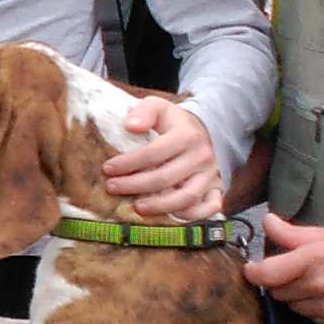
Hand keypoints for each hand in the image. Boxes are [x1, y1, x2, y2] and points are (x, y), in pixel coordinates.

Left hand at [98, 95, 225, 223]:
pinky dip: (192, 215)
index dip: (128, 163)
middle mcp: (201, 156)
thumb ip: (144, 111)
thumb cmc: (172, 122)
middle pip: (165, 178)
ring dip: (159, 206)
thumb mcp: (158, 107)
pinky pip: (210, 207)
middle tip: (112, 187)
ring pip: (186, 197)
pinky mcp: (216, 188)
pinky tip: (171, 217)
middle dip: (134, 185)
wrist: (202, 130)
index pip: (153, 153)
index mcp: (186, 135)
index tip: (107, 168)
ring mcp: (211, 174)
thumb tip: (130, 126)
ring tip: (136, 207)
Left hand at [243, 211, 323, 323]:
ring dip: (301, 298)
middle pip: (277, 292)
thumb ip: (296, 234)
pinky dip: (319, 311)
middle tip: (300, 272)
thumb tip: (268, 222)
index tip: (254, 269)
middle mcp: (318, 287)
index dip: (254, 273)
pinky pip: (314, 320)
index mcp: (313, 259)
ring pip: (295, 308)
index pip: (265, 274)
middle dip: (282, 282)